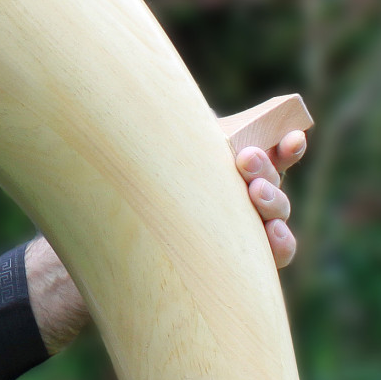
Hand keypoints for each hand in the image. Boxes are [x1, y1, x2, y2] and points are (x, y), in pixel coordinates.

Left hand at [26, 128, 309, 353]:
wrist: (85, 254)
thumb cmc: (118, 196)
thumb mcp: (143, 163)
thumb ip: (172, 143)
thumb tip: (184, 112)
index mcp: (217, 169)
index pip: (262, 154)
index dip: (285, 145)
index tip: (294, 136)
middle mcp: (231, 200)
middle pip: (270, 183)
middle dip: (266, 170)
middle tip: (244, 161)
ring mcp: (233, 235)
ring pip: (273, 218)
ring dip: (273, 204)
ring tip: (253, 193)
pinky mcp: (229, 267)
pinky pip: (268, 259)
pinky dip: (278, 245)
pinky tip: (273, 237)